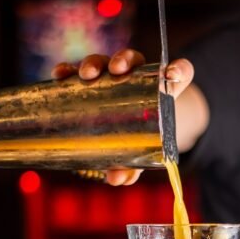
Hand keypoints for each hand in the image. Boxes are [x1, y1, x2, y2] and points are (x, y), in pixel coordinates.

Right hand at [52, 49, 194, 185]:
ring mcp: (110, 75)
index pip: (180, 72)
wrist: (124, 128)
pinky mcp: (89, 80)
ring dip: (94, 63)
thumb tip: (116, 179)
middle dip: (124, 60)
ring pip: (104, 61)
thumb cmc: (140, 138)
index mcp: (162, 89)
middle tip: (117, 71)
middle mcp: (136, 76)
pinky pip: (76, 71)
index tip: (171, 74)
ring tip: (86, 75)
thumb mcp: (141, 152)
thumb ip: (134, 166)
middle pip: (133, 59)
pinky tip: (59, 75)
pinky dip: (68, 71)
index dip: (179, 68)